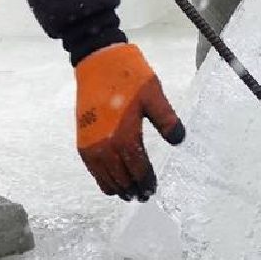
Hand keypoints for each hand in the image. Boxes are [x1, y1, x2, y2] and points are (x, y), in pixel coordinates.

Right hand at [73, 43, 184, 200]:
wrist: (97, 62)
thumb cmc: (129, 78)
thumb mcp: (155, 96)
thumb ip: (167, 120)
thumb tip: (178, 141)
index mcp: (125, 137)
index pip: (138, 170)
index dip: (146, 182)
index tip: (153, 190)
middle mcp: (106, 146)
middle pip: (121, 178)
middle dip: (133, 189)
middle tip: (143, 196)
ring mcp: (91, 144)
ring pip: (105, 177)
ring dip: (117, 187)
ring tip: (127, 194)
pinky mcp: (82, 139)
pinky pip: (92, 168)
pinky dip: (101, 178)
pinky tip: (109, 181)